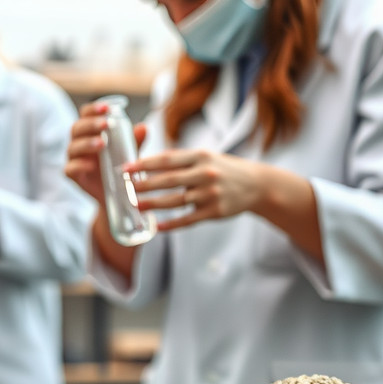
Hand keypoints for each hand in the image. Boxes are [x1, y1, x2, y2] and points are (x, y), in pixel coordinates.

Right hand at [65, 101, 145, 205]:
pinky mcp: (73, 175)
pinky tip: (91, 165)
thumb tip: (143, 127)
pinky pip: (70, 168)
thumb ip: (135, 140)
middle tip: (106, 124)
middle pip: (77, 128)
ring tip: (102, 144)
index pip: (86, 115)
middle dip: (91, 124)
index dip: (94, 109)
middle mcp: (80, 142)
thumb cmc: (121, 165)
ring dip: (87, 143)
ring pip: (73, 147)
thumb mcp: (130, 151)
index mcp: (91, 132)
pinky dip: (79, 165)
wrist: (118, 192)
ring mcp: (74, 158)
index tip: (107, 108)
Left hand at [126, 149, 267, 231]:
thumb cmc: (223, 169)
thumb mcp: (205, 158)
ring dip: (154, 204)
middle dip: (145, 185)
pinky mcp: (215, 211)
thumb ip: (180, 161)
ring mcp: (210, 193)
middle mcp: (205, 173)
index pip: (167, 159)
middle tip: (125, 189)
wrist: (257, 185)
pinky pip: (189, 220)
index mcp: (200, 156)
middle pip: (169, 180)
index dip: (144, 164)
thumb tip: (145, 164)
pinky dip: (172, 224)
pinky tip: (157, 227)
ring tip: (137, 206)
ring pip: (176, 201)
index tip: (125, 168)